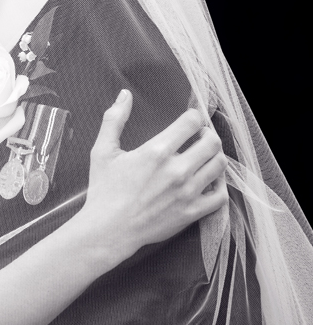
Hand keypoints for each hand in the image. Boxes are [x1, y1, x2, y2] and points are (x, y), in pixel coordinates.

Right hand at [82, 90, 227, 262]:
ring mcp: (187, 192)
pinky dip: (219, 185)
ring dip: (214, 156)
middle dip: (207, 134)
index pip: (191, 122)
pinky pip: (220, 195)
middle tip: (199, 138)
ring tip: (203, 157)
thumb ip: (114, 119)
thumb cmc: (104, 190)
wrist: (108, 229)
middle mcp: (177, 170)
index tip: (189, 121)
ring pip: (219, 165)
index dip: (193, 117)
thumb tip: (124, 95)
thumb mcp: (102, 151)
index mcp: (157, 151)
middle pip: (212, 141)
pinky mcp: (192, 212)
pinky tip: (208, 181)